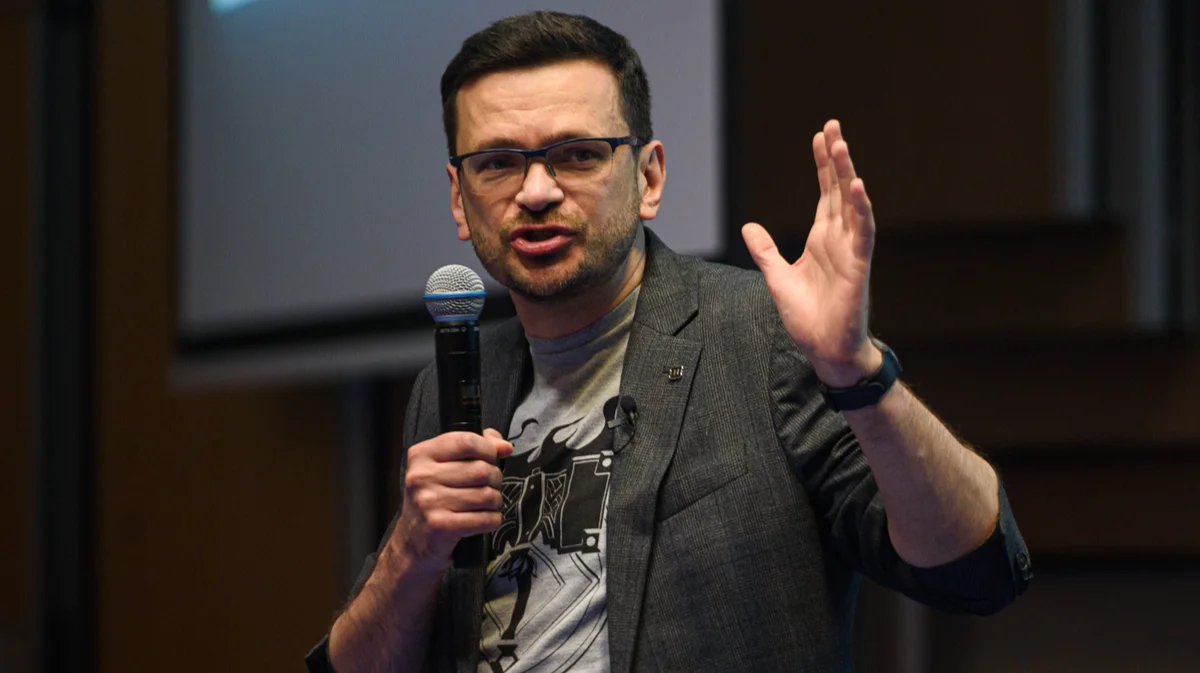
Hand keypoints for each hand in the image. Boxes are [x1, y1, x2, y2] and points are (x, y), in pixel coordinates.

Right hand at [393, 428, 512, 570]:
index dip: (488, 449)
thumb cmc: (434, 500)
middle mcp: (421, 477)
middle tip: (489, 486)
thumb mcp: (444, 467)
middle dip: (495, 479)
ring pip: (486, 495)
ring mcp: (429, 502)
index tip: (491, 458)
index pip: (467, 441)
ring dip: (494, 502)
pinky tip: (484, 520)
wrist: (412, 543)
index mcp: (421, 455)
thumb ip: (474, 448)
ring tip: (485, 504)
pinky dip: (492, 520)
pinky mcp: (440, 527)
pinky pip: (485, 519)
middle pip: (481, 469)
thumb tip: (504, 447)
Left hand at [742, 119, 881, 386]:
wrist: (824, 348)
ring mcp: (851, 250)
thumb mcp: (776, 277)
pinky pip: (863, 232)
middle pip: (839, 190)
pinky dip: (861, 209)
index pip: (825, 194)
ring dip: (848, 174)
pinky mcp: (859, 265)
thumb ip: (765, 251)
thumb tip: (749, 226)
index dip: (822, 166)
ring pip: (852, 203)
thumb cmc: (808, 317)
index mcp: (822, 240)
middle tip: (832, 126)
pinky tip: (858, 186)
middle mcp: (839, 239)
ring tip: (842, 145)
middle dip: (836, 158)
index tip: (819, 137)